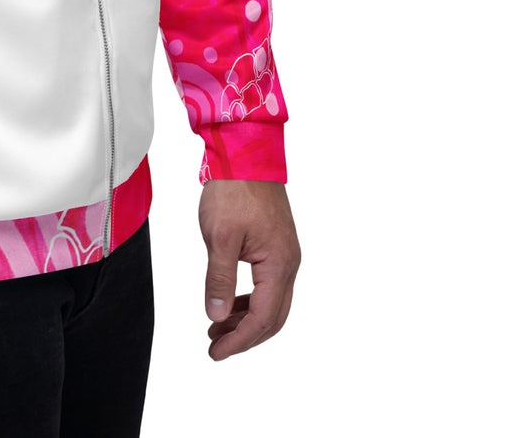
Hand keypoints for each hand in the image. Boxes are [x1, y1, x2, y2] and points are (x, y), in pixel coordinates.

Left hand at [198, 178, 300, 359]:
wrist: (245, 153)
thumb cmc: (233, 190)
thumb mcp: (220, 237)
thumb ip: (220, 279)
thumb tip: (217, 317)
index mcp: (279, 264)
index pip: (263, 318)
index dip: (239, 340)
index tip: (216, 353)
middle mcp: (289, 263)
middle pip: (273, 316)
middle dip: (245, 336)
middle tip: (216, 347)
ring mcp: (285, 253)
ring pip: (272, 301)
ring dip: (246, 319)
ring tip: (217, 328)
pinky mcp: (276, 244)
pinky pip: (268, 284)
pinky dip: (250, 299)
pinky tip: (230, 303)